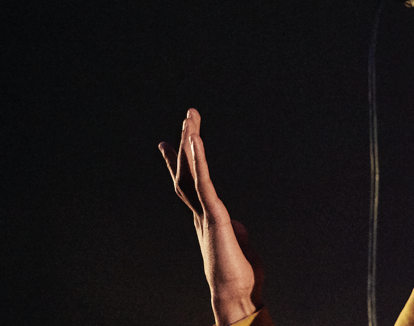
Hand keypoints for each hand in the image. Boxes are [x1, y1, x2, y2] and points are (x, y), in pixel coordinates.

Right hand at [160, 109, 262, 325]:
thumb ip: (235, 231)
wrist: (237, 294)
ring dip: (192, 143)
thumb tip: (236, 224)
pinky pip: (204, 183)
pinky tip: (194, 140)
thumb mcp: (240, 245)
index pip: (191, 184)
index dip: (183, 162)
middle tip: (188, 117)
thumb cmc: (241, 275)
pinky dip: (198, 161)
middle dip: (187, 144)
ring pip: (193, 172)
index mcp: (208, 218)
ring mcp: (206, 214)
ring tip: (190, 118)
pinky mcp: (215, 216)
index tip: (172, 141)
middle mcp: (201, 212)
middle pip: (188, 171)